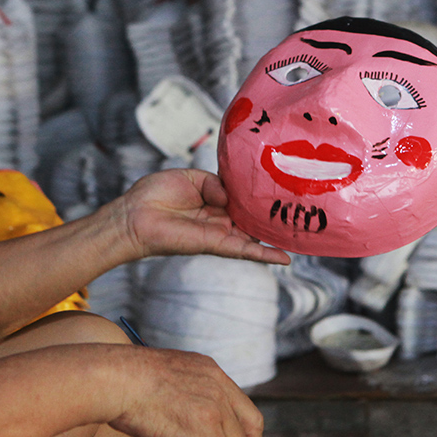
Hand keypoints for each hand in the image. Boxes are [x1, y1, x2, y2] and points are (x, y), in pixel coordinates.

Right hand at [108, 346, 264, 436]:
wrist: (111, 379)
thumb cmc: (122, 383)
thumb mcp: (164, 381)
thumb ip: (183, 396)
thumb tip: (187, 426)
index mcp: (209, 370)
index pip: (242, 405)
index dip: (244, 434)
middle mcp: (217, 383)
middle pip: (252, 425)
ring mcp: (214, 404)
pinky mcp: (206, 425)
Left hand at [114, 168, 289, 265]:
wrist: (134, 215)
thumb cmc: (155, 194)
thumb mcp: (190, 177)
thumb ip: (215, 182)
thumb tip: (230, 197)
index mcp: (214, 200)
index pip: (243, 200)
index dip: (259, 196)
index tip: (281, 190)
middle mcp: (220, 219)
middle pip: (252, 219)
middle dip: (273, 218)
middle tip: (301, 212)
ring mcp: (219, 233)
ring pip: (254, 237)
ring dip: (275, 237)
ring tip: (302, 237)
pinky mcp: (214, 244)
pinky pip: (243, 250)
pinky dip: (264, 255)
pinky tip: (284, 259)